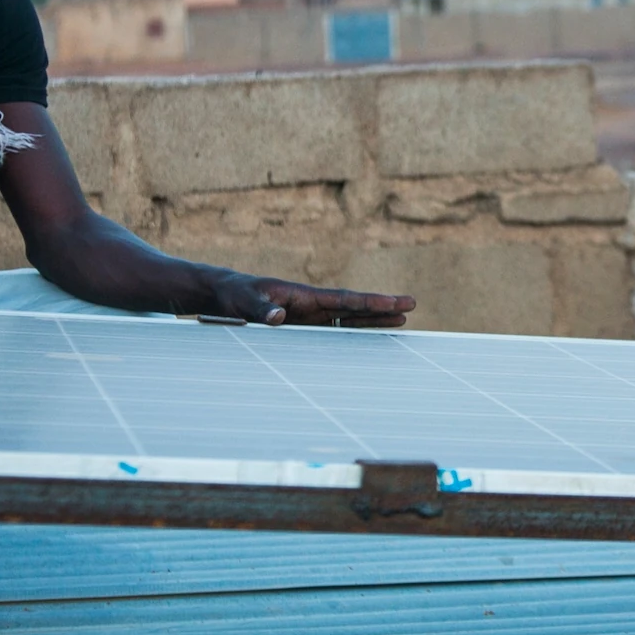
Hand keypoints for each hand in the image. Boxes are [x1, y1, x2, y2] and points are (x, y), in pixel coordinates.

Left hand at [207, 273, 415, 327]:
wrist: (222, 295)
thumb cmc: (233, 296)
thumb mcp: (243, 302)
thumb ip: (261, 309)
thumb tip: (280, 316)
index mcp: (303, 296)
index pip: (344, 299)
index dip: (371, 302)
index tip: (396, 302)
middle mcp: (312, 305)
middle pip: (354, 308)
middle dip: (382, 308)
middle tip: (411, 306)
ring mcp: (309, 317)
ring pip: (348, 320)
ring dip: (372, 321)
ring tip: (401, 321)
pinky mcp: (302, 328)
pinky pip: (333, 332)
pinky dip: (352, 334)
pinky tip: (368, 339)